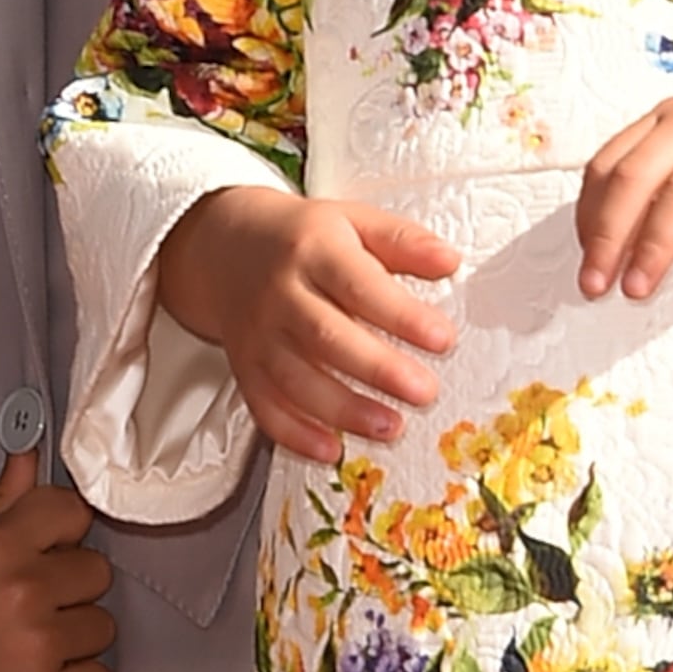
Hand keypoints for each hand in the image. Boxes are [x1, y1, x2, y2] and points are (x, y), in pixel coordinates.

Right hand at [0, 451, 113, 671]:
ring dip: (75, 639)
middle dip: (71, 589)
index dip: (65, 534)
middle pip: (97, 572)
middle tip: (35, 605)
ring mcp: (39, 647)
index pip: (73, 512)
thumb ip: (4, 503)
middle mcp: (24, 591)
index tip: (54, 550)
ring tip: (33, 645)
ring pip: (103, 627)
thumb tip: (28, 459)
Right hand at [157, 179, 458, 464]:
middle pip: (326, 336)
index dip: (401, 315)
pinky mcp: (245, 367)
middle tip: (424, 392)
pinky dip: (296, 435)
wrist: (223, 246)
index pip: (359, 285)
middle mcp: (281, 294)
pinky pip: (265, 407)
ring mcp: (259, 335)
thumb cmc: (300, 238)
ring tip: (391, 427)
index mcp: (314, 251)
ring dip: (344, 410)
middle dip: (378, 369)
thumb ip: (402, 242)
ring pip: (296, 380)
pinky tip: (331, 449)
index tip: (442, 338)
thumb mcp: (353, 221)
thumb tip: (449, 261)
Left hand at [577, 60, 672, 299]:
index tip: (584, 260)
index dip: (589, 215)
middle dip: (608, 236)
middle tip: (596, 284)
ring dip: (655, 243)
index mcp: (669, 117)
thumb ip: (671, 178)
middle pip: (635, 177)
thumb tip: (623, 238)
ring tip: (640, 285)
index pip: (608, 164)